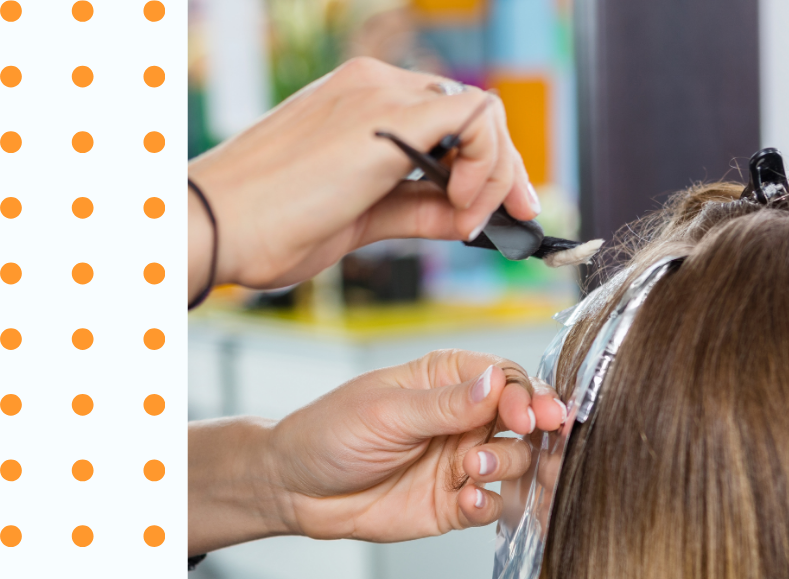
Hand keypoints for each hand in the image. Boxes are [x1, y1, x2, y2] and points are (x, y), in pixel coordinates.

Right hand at [188, 57, 537, 298]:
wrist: (218, 226)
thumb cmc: (269, 226)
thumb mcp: (362, 220)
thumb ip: (417, 210)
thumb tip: (465, 217)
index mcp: (362, 106)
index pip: (449, 121)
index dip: (486, 166)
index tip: (497, 213)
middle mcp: (375, 88)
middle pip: (473, 113)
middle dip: (506, 169)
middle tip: (516, 216)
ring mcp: (380, 96)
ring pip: (480, 113)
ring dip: (496, 173)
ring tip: (468, 221)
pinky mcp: (387, 119)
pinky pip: (472, 121)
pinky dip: (485, 167)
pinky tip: (461, 208)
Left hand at [188, 350, 565, 553]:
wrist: (296, 489)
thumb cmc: (330, 433)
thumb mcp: (386, 411)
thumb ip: (446, 404)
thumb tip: (497, 383)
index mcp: (448, 382)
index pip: (507, 380)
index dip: (526, 395)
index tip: (529, 414)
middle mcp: (464, 420)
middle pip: (525, 421)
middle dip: (536, 431)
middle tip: (529, 436)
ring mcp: (463, 462)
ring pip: (517, 463)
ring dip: (506, 465)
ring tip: (473, 468)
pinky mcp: (456, 503)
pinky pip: (492, 505)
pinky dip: (488, 504)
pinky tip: (466, 499)